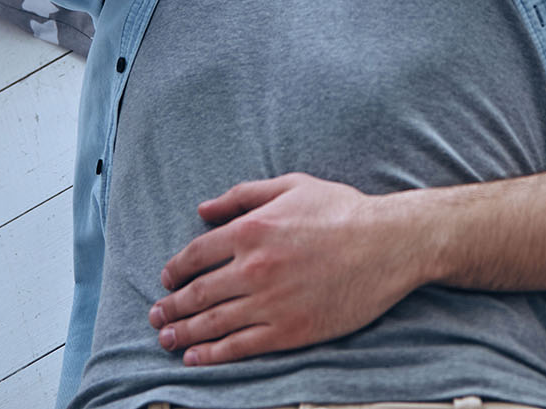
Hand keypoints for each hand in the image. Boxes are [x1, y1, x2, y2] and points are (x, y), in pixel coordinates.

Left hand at [149, 173, 423, 365]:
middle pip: (197, 293)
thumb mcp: (291, 186)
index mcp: (251, 229)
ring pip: (212, 323)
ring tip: (166, 339)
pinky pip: (239, 346)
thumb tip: (203, 210)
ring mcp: (270, 302)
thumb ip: (243, 195)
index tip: (166, 280)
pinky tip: (196, 358)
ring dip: (183, 334)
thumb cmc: (343, 211)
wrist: (389, 244)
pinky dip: (212, 355)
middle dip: (170, 307)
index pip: (196, 254)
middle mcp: (254, 267)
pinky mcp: (289, 331)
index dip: (175, 270)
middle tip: (156, 315)